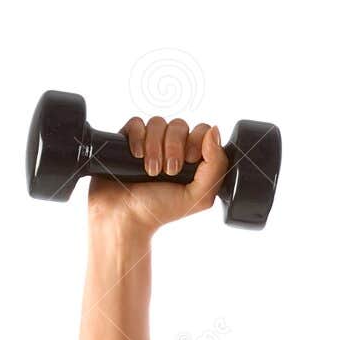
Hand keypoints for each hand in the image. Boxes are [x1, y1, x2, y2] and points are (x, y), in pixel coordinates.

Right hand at [86, 116, 228, 234]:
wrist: (123, 217)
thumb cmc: (160, 210)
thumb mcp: (200, 196)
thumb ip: (216, 165)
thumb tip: (214, 130)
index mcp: (191, 159)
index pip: (201, 131)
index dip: (196, 141)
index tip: (190, 161)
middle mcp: (171, 148)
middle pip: (180, 125)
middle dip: (174, 147)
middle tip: (169, 171)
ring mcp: (149, 143)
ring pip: (158, 123)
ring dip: (155, 147)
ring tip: (151, 171)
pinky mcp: (127, 140)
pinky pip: (136, 123)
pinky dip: (137, 138)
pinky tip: (136, 157)